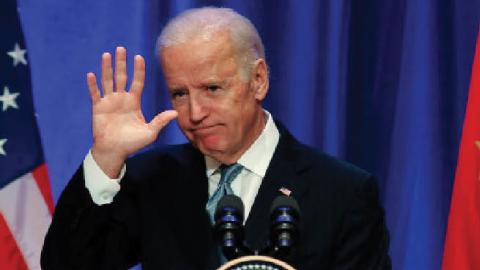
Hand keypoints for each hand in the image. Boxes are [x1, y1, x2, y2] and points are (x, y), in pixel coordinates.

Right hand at [87, 47, 176, 177]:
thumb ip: (160, 121)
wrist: (115, 151)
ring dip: (107, 68)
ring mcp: (109, 102)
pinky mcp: (98, 108)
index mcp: (134, 102)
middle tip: (121, 49)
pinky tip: (91, 74)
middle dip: (121, 63)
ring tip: (106, 55)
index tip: (139, 57)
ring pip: (108, 81)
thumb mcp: (150, 132)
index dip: (138, 70)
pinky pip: (95, 94)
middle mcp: (121, 99)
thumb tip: (175, 113)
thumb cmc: (132, 143)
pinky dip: (93, 85)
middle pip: (121, 77)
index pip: (137, 82)